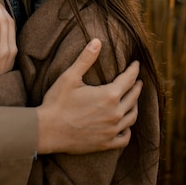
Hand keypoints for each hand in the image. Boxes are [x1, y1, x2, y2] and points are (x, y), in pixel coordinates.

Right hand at [36, 38, 142, 154]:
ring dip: (135, 106)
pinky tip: (125, 125)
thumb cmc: (57, 102)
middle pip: (133, 97)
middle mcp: (115, 113)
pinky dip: (127, 130)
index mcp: (109, 95)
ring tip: (133, 99)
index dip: (133, 70)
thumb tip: (97, 41)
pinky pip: (124, 137)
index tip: (136, 64)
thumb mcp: (70, 76)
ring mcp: (111, 130)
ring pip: (131, 117)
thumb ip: (86, 59)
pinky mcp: (105, 143)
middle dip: (136, 86)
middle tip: (138, 80)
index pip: (128, 79)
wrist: (47, 130)